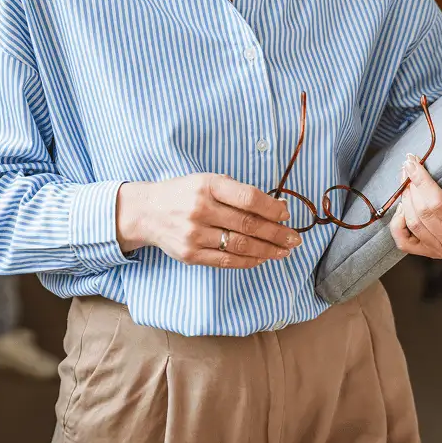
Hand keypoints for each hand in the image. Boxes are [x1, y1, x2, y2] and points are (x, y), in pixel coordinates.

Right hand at [116, 174, 300, 268]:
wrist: (147, 212)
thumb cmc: (183, 193)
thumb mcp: (206, 181)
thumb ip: (236, 192)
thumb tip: (275, 207)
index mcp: (207, 185)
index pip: (248, 198)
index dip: (272, 208)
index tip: (286, 214)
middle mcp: (200, 209)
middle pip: (248, 225)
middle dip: (277, 233)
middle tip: (294, 238)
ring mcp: (194, 234)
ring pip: (240, 245)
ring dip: (267, 250)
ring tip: (283, 251)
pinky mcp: (190, 255)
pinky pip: (226, 261)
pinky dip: (248, 261)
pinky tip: (261, 258)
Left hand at [389, 155, 441, 258]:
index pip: (437, 203)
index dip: (421, 181)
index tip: (413, 161)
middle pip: (422, 212)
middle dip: (411, 186)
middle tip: (409, 167)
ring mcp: (439, 249)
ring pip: (412, 222)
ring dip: (404, 198)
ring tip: (406, 180)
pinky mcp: (427, 250)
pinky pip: (403, 241)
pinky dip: (397, 222)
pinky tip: (403, 206)